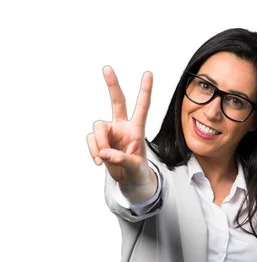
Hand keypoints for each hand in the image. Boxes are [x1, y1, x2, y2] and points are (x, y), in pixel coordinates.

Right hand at [86, 65, 153, 185]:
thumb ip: (121, 159)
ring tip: (104, 158)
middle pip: (117, 101)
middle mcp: (122, 127)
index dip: (145, 91)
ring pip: (98, 127)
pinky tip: (99, 161)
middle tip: (107, 68)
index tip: (149, 74)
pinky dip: (93, 150)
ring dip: (99, 143)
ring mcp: (110, 133)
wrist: (129, 181)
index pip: (142, 108)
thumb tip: (103, 153)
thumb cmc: (137, 171)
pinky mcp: (99, 141)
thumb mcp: (135, 167)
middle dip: (112, 85)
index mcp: (137, 130)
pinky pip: (91, 140)